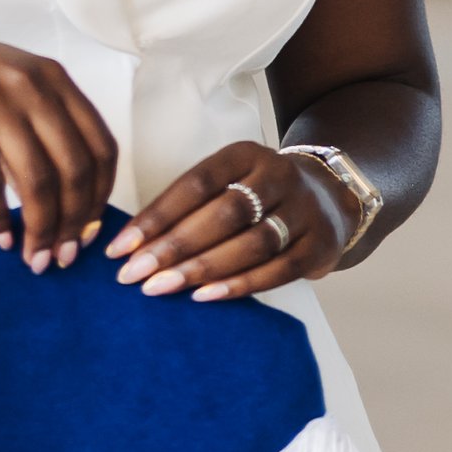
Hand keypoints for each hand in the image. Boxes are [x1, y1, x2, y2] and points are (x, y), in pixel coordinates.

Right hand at [0, 17, 117, 271]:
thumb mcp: (8, 90)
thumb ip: (40, 133)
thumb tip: (68, 202)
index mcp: (52, 77)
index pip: (101, 146)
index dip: (102, 197)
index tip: (89, 230)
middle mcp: (30, 83)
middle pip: (75, 169)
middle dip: (74, 223)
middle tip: (63, 256)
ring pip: (37, 180)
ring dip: (40, 229)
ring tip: (33, 257)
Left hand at [112, 141, 357, 301]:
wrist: (331, 195)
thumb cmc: (259, 194)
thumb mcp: (231, 180)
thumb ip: (192, 205)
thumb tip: (134, 243)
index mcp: (246, 154)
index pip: (196, 183)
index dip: (156, 215)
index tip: (120, 246)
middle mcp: (278, 176)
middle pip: (223, 213)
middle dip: (174, 245)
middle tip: (134, 274)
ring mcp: (303, 211)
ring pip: (250, 242)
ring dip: (202, 268)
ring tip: (161, 288)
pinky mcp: (320, 245)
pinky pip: (277, 270)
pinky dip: (239, 285)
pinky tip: (204, 297)